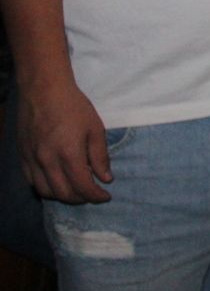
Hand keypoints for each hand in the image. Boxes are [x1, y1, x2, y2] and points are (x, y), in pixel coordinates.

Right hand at [18, 78, 111, 203]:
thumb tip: (105, 178)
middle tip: (92, 194)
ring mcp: (32, 160)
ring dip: (62, 196)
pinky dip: (46, 188)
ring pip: (45, 192)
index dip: (96, 196)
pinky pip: (32, 182)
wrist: (44, 90)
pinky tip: (56, 183)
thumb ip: (100, 156)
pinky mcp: (23, 156)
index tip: (105, 196)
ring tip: (76, 190)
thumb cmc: (74, 107)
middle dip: (81, 199)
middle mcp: (47, 161)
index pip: (82, 187)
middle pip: (63, 194)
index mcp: (68, 154)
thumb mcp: (95, 128)